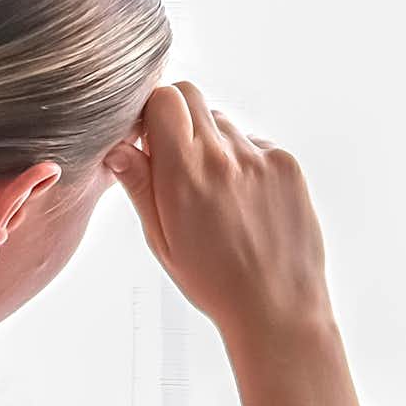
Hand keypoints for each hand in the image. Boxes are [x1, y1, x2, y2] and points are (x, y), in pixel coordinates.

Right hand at [104, 83, 332, 342]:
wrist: (277, 309)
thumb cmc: (214, 283)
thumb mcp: (162, 241)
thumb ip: (140, 186)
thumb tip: (118, 148)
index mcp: (184, 174)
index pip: (163, 98)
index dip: (151, 113)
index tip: (149, 140)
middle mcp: (223, 157)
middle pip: (192, 97)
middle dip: (178, 118)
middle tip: (179, 163)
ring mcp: (259, 158)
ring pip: (224, 124)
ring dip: (213, 146)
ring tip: (218, 197)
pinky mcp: (287, 165)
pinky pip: (256, 145)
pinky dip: (246, 163)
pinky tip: (247, 205)